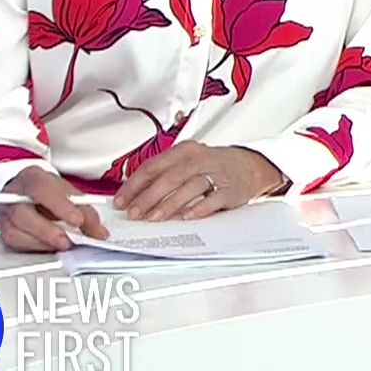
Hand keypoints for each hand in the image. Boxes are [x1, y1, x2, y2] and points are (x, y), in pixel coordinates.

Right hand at [0, 167, 108, 252]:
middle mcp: (12, 195)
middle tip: (69, 240)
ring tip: (63, 244)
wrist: (27, 193)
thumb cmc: (50, 192)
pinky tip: (50, 246)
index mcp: (31, 178)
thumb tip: (99, 233)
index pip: (41, 189)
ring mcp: (5, 213)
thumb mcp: (69, 193)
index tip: (77, 220)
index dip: (59, 205)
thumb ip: (85, 211)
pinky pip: (15, 243)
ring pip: (15, 231)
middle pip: (23, 213)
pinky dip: (35, 247)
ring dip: (42, 242)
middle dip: (48, 230)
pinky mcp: (3, 231)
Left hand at [114, 141, 284, 221]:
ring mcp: (216, 174)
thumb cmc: (212, 167)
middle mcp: (200, 160)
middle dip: (148, 197)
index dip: (135, 185)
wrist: (249, 166)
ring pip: (189, 187)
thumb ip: (164, 174)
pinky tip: (187, 217)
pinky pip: (213, 198)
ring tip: (154, 218)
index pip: (154, 166)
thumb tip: (134, 195)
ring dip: (169, 204)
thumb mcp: (188, 162)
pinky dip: (199, 208)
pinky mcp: (230, 189)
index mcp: (184, 151)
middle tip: (134, 213)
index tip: (121, 201)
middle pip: (170, 177)